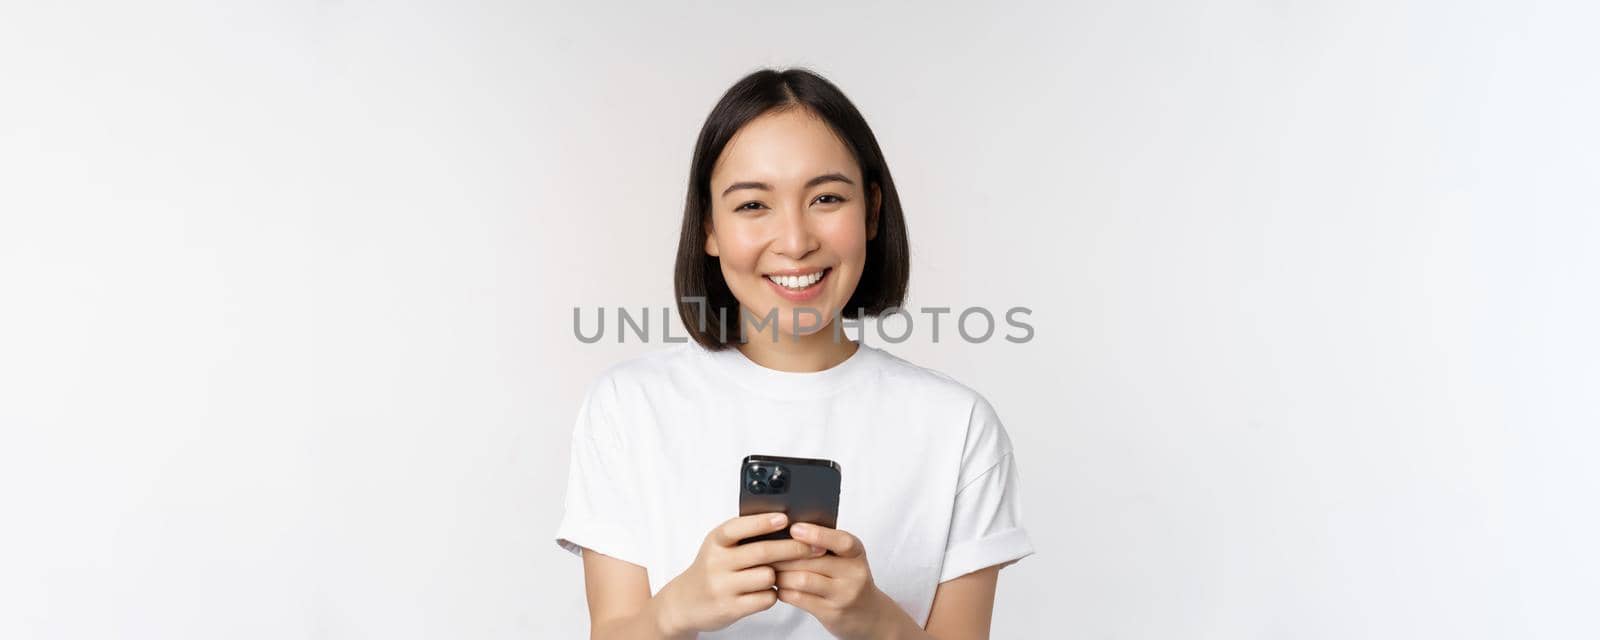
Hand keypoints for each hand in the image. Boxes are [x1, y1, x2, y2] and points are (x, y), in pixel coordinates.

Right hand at [653, 513, 826, 636]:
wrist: (685, 602)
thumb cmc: (711, 568)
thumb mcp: (718, 546)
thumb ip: (743, 536)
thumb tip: (785, 523)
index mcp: (715, 541)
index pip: (739, 527)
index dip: (763, 522)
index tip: (786, 518)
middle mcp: (717, 562)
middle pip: (762, 552)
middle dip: (793, 548)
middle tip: (814, 546)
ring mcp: (723, 587)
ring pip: (768, 576)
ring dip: (781, 574)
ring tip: (781, 572)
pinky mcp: (730, 608)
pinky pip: (766, 598)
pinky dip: (772, 594)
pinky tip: (768, 590)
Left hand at [772, 523, 913, 639]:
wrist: (869, 615)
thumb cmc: (849, 579)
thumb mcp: (847, 558)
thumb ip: (825, 545)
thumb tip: (786, 530)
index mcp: (856, 553)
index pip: (841, 541)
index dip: (817, 534)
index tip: (794, 528)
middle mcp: (853, 573)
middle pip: (812, 560)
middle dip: (784, 555)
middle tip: (764, 550)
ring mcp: (843, 595)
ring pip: (802, 580)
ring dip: (781, 574)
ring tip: (770, 569)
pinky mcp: (831, 612)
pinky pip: (799, 598)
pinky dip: (783, 590)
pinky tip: (778, 586)